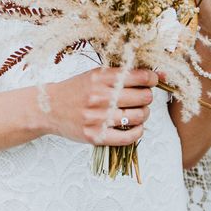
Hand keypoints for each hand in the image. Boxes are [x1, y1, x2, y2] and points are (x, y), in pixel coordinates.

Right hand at [44, 67, 158, 145]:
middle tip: (142, 97)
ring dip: (144, 114)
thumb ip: (123, 73)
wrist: (50, 107)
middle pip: (143, 97)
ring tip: (137, 111)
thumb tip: (160, 75)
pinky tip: (134, 127)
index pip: (140, 77)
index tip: (152, 81)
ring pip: (138, 116)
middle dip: (147, 97)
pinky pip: (128, 137)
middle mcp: (101, 96)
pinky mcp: (96, 136)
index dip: (152, 79)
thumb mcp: (96, 74)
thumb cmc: (76, 89)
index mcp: (101, 77)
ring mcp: (98, 117)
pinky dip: (138, 132)